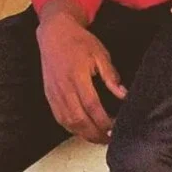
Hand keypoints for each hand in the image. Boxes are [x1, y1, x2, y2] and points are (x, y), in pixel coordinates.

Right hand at [36, 0, 126, 143]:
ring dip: (83, 134)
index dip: (104, 121)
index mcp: (77, 76)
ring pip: (68, 122)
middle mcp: (64, 87)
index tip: (115, 128)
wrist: (55, 32)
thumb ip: (111, 76)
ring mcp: (54, 92)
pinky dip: (71, 128)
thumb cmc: (79, 41)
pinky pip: (59, 117)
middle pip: (79, 119)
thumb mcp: (100, 54)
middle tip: (109, 139)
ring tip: (98, 138)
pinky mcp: (49, 95)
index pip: (92, 106)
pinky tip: (82, 130)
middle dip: (95, 133)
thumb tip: (123, 94)